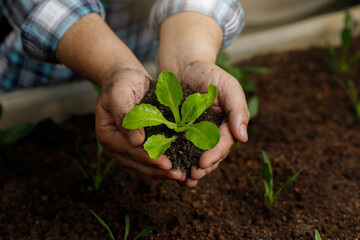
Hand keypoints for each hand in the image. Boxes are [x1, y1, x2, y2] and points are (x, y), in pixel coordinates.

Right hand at [95, 68, 185, 180]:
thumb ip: (124, 115)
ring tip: (182, 177)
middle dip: (158, 171)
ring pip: (145, 164)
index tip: (167, 164)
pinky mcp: (139, 144)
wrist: (127, 78)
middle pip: (137, 163)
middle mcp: (116, 145)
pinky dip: (164, 163)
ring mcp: (127, 146)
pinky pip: (151, 157)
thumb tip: (135, 142)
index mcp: (107, 135)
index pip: (129, 151)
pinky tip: (180, 167)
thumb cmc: (122, 83)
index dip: (148, 159)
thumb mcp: (119, 94)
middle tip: (178, 175)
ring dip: (162, 172)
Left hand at [174, 62, 249, 186]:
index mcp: (226, 124)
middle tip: (193, 176)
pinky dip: (177, 159)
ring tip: (185, 181)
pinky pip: (179, 148)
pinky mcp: (179, 132)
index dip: (215, 155)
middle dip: (204, 167)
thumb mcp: (228, 86)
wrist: (183, 65)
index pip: (224, 143)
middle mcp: (212, 132)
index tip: (203, 162)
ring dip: (192, 169)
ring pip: (196, 156)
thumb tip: (243, 138)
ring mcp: (195, 133)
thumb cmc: (209, 73)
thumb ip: (238, 109)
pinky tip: (172, 169)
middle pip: (211, 154)